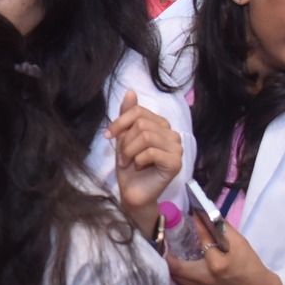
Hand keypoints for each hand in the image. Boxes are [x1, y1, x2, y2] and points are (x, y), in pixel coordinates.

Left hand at [106, 92, 181, 232]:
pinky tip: (139, 167)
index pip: (138, 111)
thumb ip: (127, 115)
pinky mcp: (176, 163)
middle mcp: (172, 134)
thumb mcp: (124, 138)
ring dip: (130, 151)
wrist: (132, 193)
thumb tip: (130, 92)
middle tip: (123, 156)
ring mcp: (177, 149)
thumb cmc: (129, 166)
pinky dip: (138, 160)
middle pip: (142, 123)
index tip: (108, 136)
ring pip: (146, 136)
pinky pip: (152, 151)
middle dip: (125, 141)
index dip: (120, 122)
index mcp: (161, 125)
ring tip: (128, 162)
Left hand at [167, 221, 282, 284]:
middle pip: (175, 266)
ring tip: (170, 250)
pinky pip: (183, 284)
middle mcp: (205, 279)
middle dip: (168, 251)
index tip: (192, 214)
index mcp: (217, 265)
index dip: (197, 225)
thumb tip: (207, 215)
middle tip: (168, 238)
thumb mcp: (240, 244)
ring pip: (176, 277)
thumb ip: (222, 229)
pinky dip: (178, 273)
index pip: (202, 241)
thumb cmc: (251, 266)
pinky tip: (179, 264)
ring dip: (170, 264)